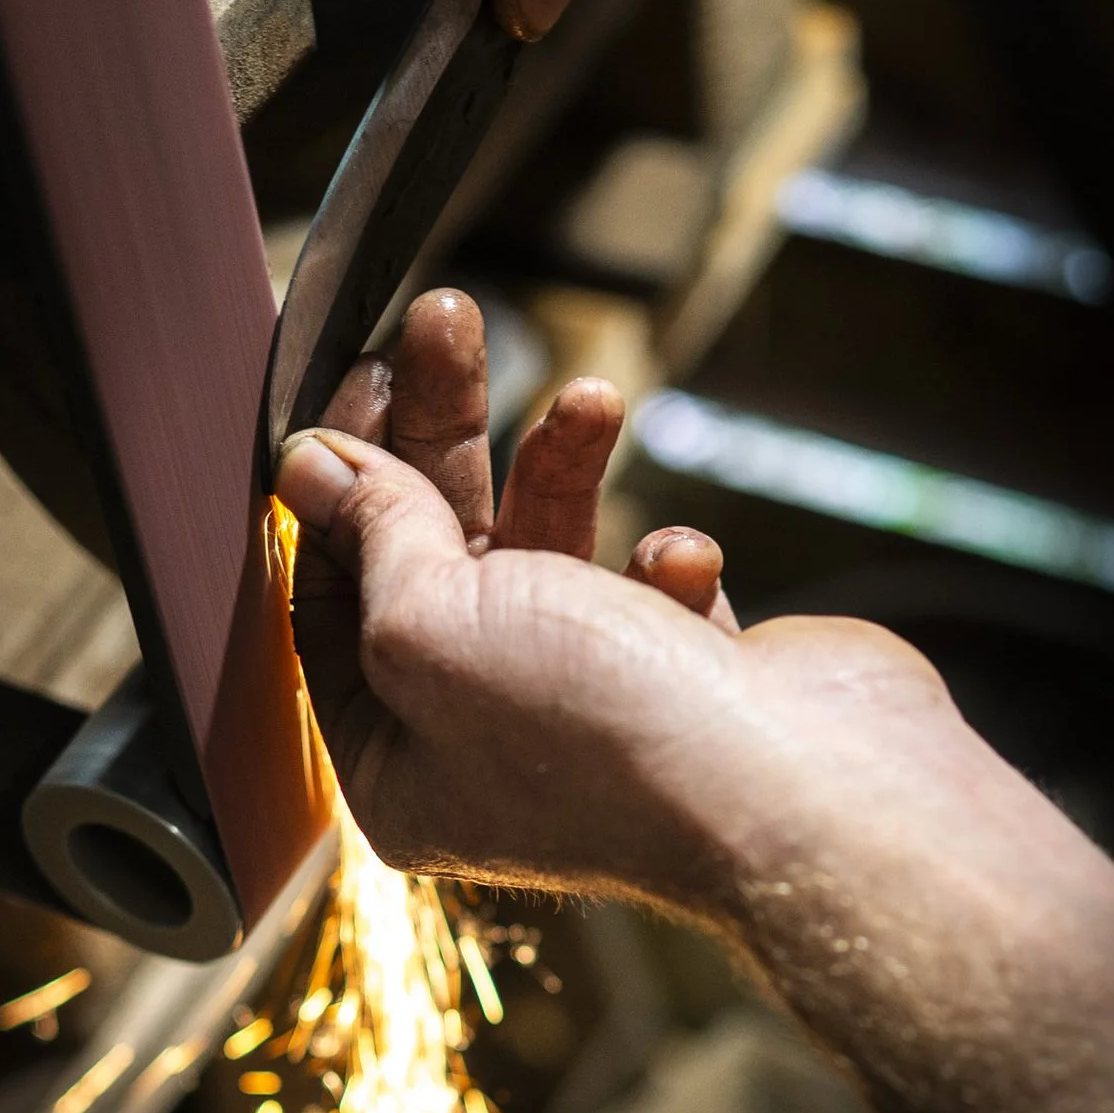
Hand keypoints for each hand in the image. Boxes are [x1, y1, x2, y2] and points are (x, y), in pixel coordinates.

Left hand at [276, 288, 962, 908]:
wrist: (805, 792)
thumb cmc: (599, 730)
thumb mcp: (432, 619)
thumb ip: (372, 532)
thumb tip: (309, 462)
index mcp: (398, 762)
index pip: (337, 596)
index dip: (341, 481)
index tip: (364, 377)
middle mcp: (488, 742)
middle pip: (438, 555)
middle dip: (445, 433)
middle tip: (447, 320)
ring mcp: (594, 712)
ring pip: (548, 552)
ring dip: (563, 464)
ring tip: (595, 397)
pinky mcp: (690, 683)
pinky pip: (652, 588)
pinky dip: (667, 561)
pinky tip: (684, 565)